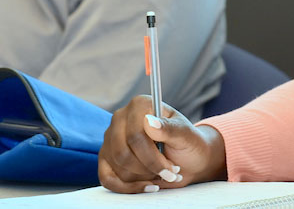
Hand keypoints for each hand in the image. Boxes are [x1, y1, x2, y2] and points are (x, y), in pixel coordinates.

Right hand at [98, 95, 226, 193]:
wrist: (186, 159)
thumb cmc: (187, 143)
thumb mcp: (186, 135)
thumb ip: (170, 128)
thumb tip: (149, 122)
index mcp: (140, 105)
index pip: (136, 136)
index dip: (153, 158)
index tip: (172, 169)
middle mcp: (120, 118)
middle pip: (124, 153)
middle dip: (149, 169)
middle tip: (169, 174)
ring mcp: (110, 138)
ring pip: (118, 166)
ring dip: (142, 178)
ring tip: (162, 175)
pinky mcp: (106, 158)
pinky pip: (107, 178)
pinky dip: (128, 188)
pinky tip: (147, 186)